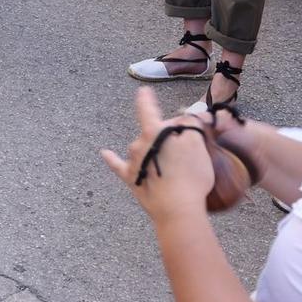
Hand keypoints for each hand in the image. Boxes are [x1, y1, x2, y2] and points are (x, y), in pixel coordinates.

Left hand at [103, 89, 214, 222]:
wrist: (178, 209)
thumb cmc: (191, 177)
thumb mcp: (197, 144)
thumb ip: (190, 125)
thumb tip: (185, 119)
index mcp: (154, 132)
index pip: (149, 110)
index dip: (146, 100)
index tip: (143, 92)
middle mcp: (138, 143)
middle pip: (153, 132)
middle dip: (166, 136)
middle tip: (184, 152)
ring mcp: (133, 161)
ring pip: (142, 149)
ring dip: (151, 150)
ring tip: (172, 167)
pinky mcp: (130, 178)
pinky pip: (118, 165)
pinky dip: (111, 158)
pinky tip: (104, 153)